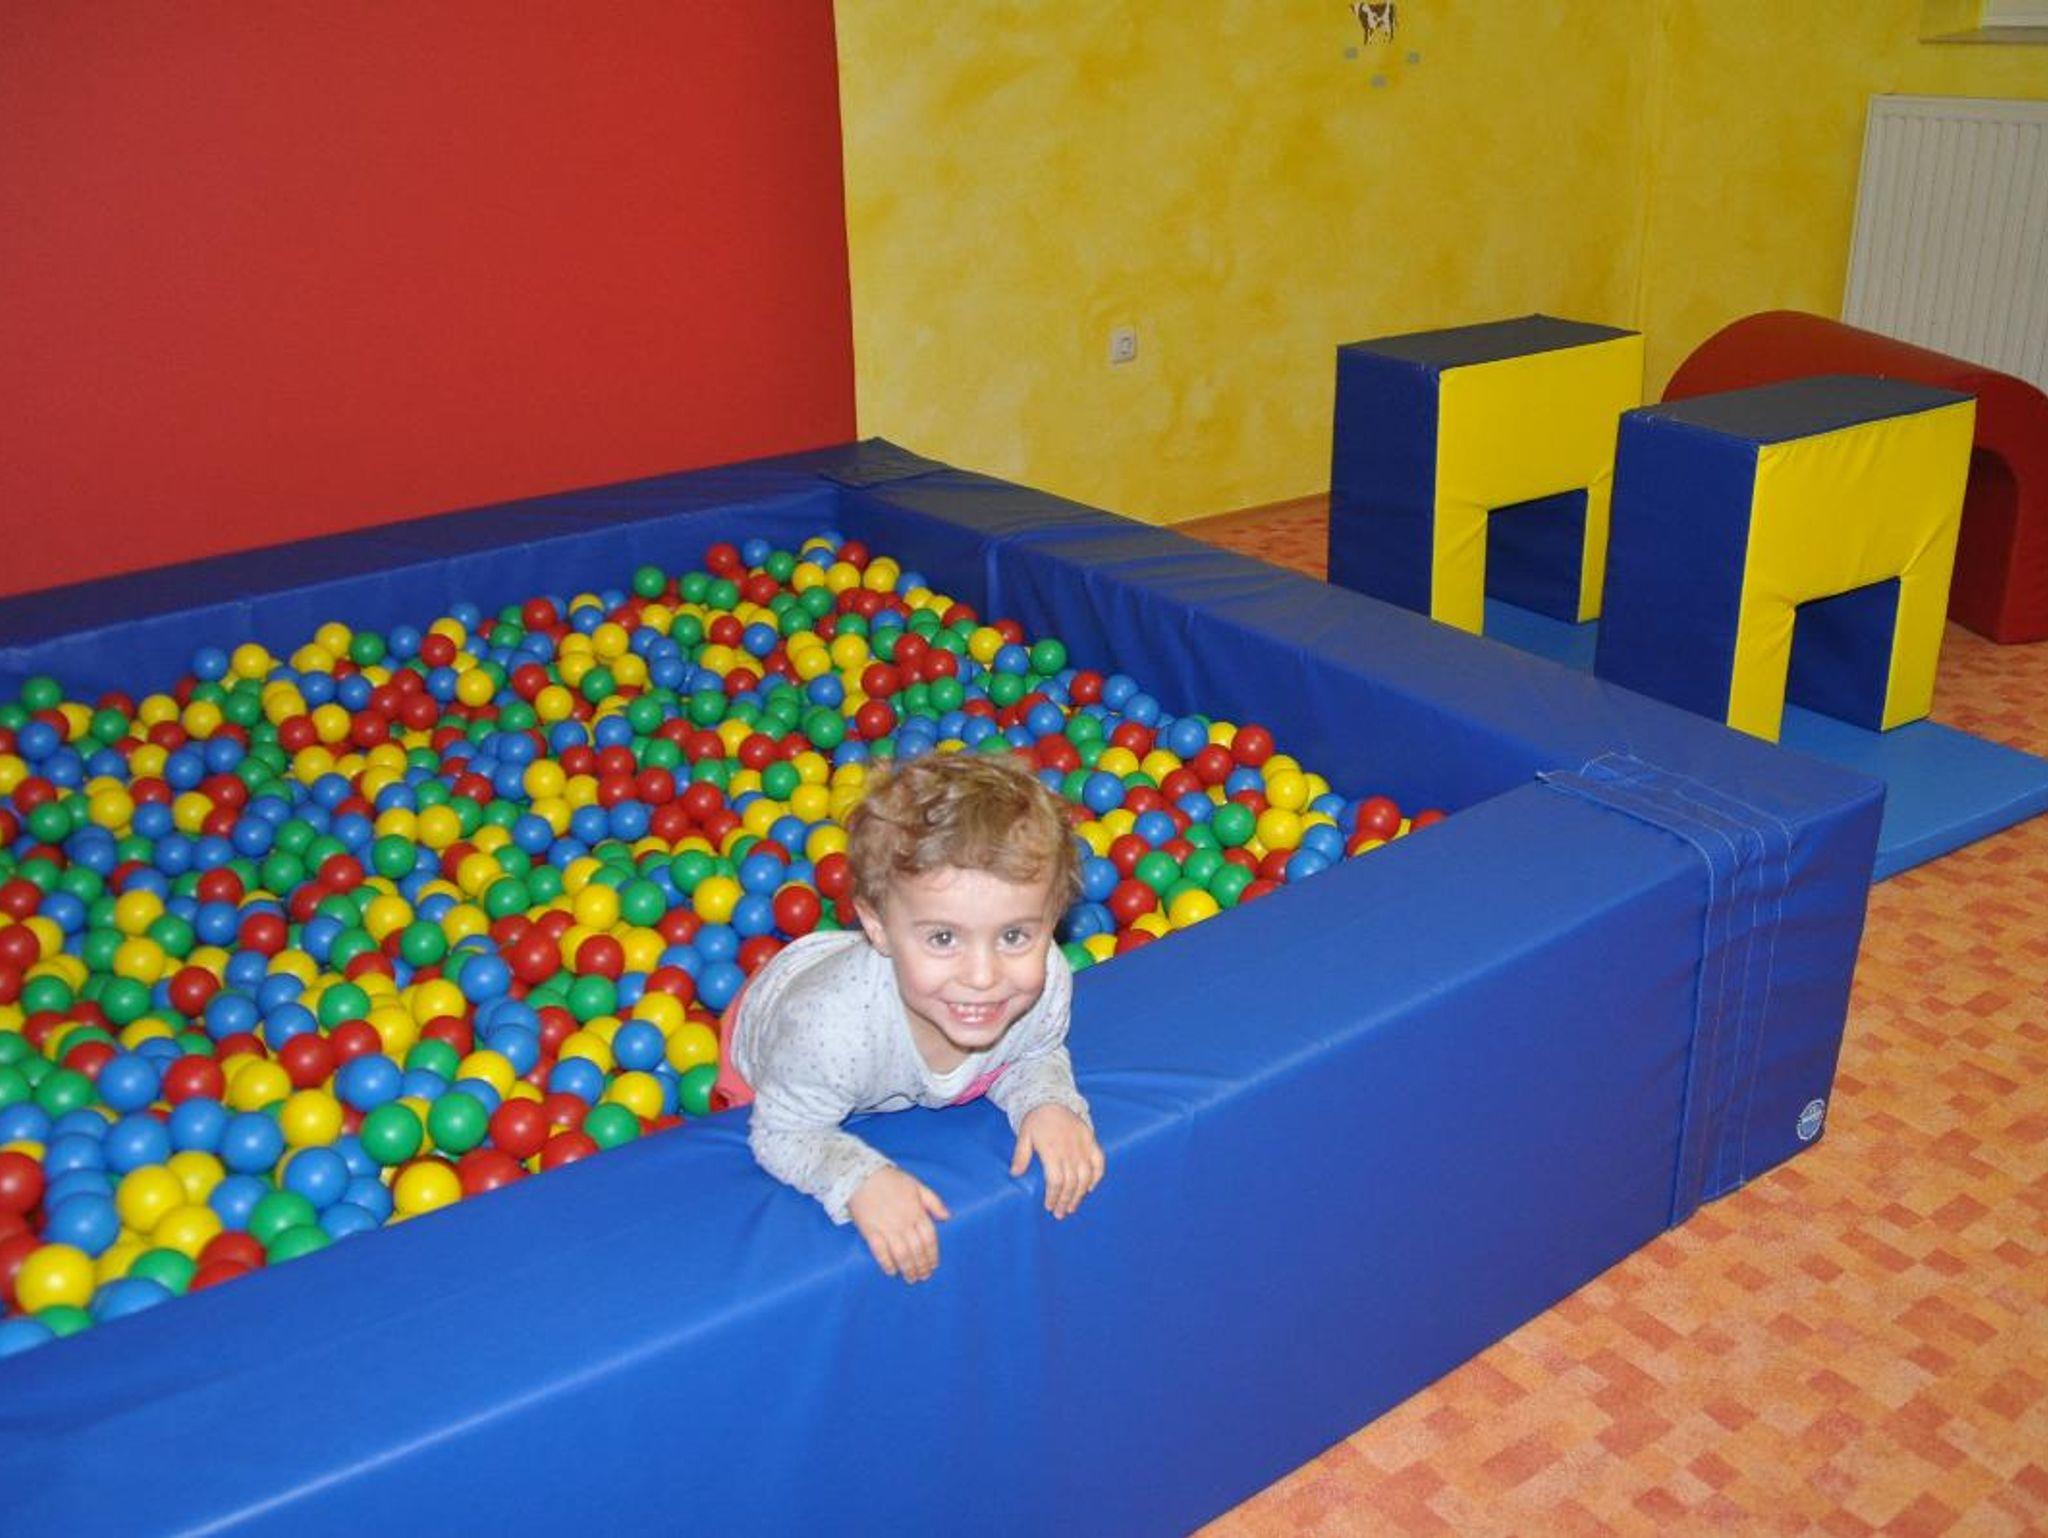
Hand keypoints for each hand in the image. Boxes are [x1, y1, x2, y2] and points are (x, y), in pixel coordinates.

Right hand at [847, 1166, 949, 1282]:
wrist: (862, 1176)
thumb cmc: (892, 1181)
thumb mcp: (917, 1186)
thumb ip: (934, 1202)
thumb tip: (948, 1217)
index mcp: (917, 1212)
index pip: (929, 1238)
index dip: (933, 1254)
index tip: (934, 1265)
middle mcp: (904, 1222)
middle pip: (917, 1249)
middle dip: (922, 1266)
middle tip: (923, 1276)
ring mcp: (887, 1228)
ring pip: (901, 1254)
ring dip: (908, 1268)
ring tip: (911, 1278)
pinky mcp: (870, 1231)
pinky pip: (880, 1252)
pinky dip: (887, 1263)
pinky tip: (892, 1271)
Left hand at [1010, 1104, 1105, 1218]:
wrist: (1052, 1099)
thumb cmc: (1036, 1120)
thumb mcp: (1024, 1135)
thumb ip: (1021, 1155)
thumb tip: (1015, 1174)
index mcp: (1052, 1150)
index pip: (1056, 1180)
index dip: (1053, 1196)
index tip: (1049, 1206)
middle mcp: (1069, 1150)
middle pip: (1071, 1182)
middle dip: (1065, 1201)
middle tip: (1060, 1213)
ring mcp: (1083, 1145)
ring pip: (1085, 1176)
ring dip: (1080, 1194)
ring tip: (1072, 1207)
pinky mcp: (1091, 1141)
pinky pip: (1099, 1162)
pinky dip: (1097, 1177)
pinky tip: (1090, 1188)